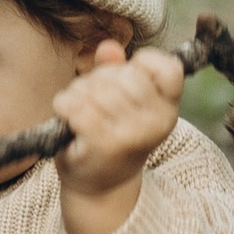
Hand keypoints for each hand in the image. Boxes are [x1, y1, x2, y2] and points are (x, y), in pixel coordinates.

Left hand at [53, 40, 187, 214]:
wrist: (101, 187)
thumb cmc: (111, 136)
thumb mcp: (122, 102)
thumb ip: (117, 69)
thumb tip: (108, 46)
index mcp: (167, 108)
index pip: (168, 68)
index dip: (143, 63)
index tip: (127, 77)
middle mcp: (156, 122)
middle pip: (125, 74)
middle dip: (100, 79)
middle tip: (93, 98)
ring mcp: (132, 134)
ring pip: (97, 88)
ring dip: (78, 93)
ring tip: (79, 110)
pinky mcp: (105, 144)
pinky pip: (78, 107)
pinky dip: (64, 106)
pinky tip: (67, 117)